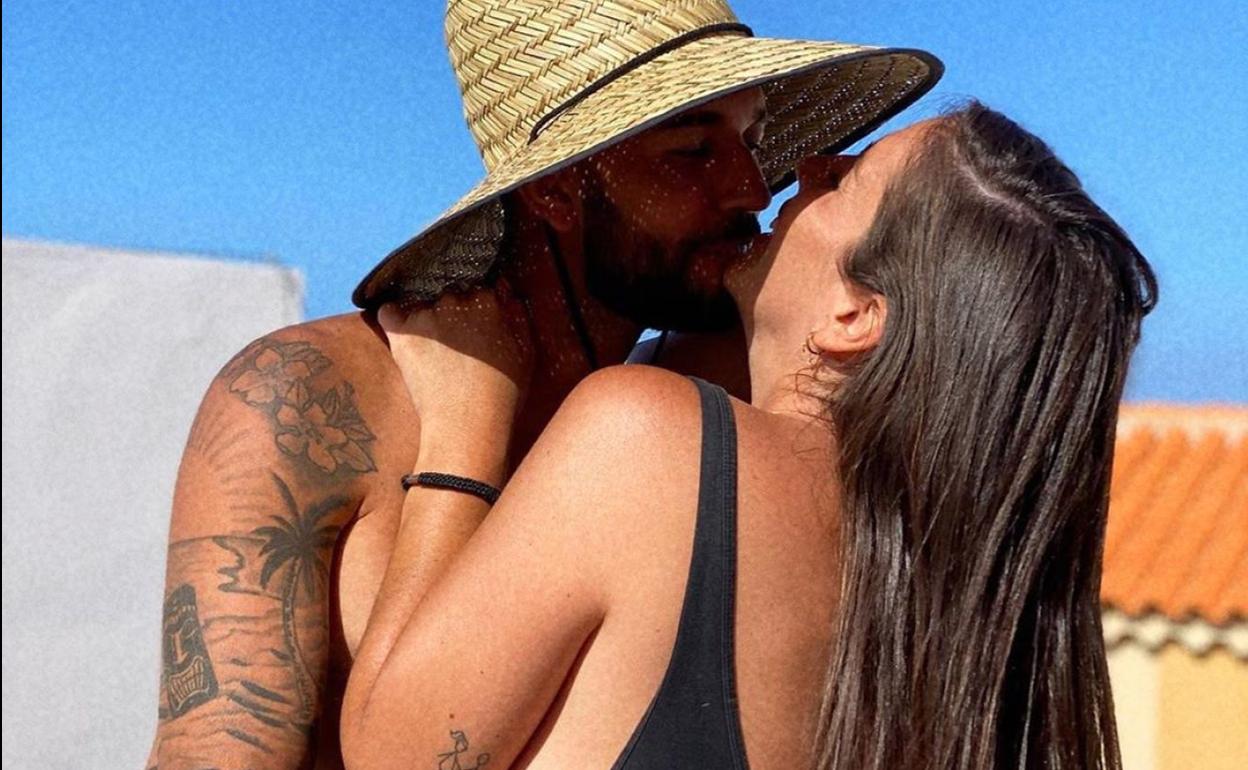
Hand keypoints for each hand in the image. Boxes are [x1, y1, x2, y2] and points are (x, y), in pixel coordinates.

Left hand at [378, 284, 533, 476]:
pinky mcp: (402, 335)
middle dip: (453, 312)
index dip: (479, 306)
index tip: (477, 324)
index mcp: (488, 301)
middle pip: (451, 294)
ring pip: (423, 304)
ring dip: (426, 319)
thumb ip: (517, 316)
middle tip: (457, 342)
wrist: (468, 425)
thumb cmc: (502, 394)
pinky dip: (392, 317)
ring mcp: (426, 317)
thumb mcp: (525, 353)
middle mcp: (456, 301)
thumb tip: (506, 293)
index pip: (480, 287)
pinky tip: (399, 328)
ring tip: (434, 350)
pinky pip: (388, 313)